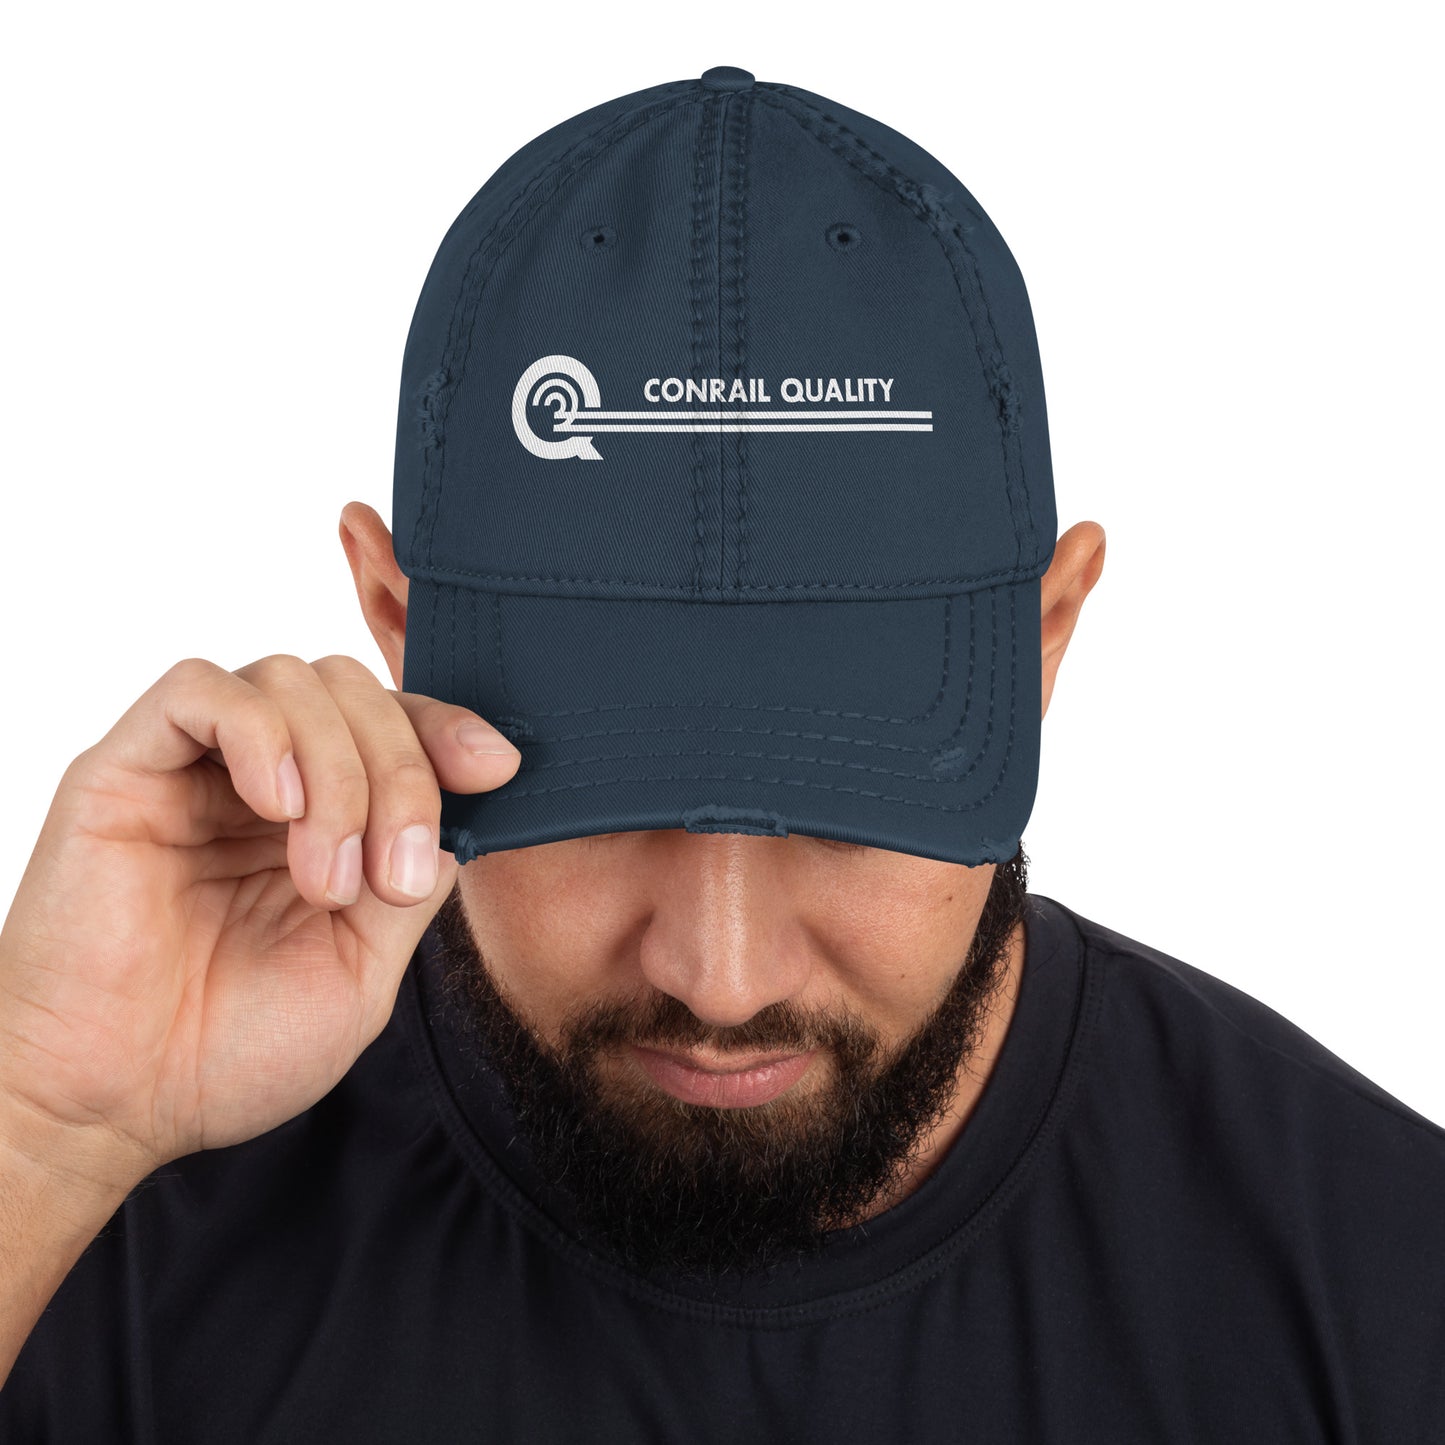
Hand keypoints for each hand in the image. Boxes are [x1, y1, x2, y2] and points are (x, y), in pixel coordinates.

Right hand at [0, 654, 519, 1194]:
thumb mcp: (361, 969)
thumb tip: (458, 817)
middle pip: (355, 695)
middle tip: (386, 873)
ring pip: (291, 681)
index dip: (449, 731)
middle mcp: (259, 782)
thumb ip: (411, 884)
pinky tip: (275, 805)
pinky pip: (199, 690)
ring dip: (336, 769)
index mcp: (318, 820)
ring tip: (323, 875)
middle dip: (400, 772)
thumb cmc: (227, 1049)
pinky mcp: (126, 768)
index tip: (496, 769)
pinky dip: (259, 732)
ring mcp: (194, 770)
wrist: (112, 1107)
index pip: (394, 727)